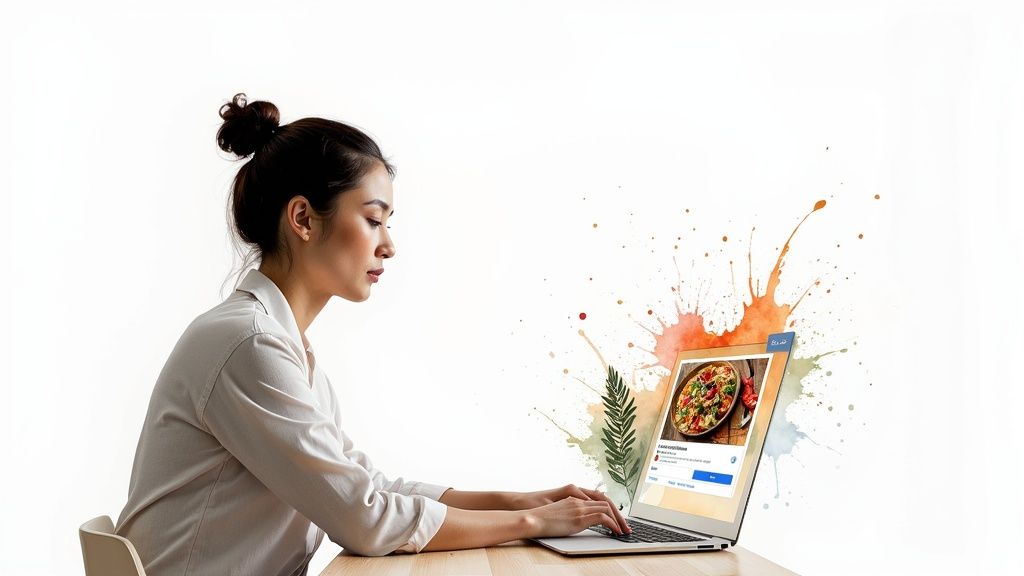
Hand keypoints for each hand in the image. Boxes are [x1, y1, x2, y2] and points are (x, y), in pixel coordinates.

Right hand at [508, 484, 629, 533]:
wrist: (530, 518)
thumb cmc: (539, 518)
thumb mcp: (556, 513)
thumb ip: (568, 514)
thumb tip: (574, 522)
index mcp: (573, 498)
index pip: (597, 499)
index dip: (609, 509)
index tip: (616, 519)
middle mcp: (578, 500)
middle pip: (606, 502)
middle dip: (618, 514)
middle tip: (626, 526)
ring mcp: (579, 507)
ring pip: (607, 508)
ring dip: (618, 520)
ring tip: (624, 530)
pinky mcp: (579, 517)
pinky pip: (602, 517)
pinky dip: (612, 524)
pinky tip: (615, 531)